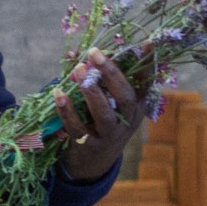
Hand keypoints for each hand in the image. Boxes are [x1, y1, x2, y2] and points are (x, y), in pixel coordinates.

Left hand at [54, 51, 142, 180]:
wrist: (95, 163)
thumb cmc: (101, 122)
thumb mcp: (108, 102)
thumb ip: (96, 78)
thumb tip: (75, 51)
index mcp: (137, 106)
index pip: (147, 83)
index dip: (148, 64)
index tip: (146, 43)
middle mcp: (128, 120)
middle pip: (126, 97)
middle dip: (111, 74)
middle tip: (95, 54)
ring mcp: (110, 135)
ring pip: (104, 114)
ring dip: (91, 91)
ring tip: (78, 70)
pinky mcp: (90, 146)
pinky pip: (78, 128)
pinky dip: (67, 111)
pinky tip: (58, 94)